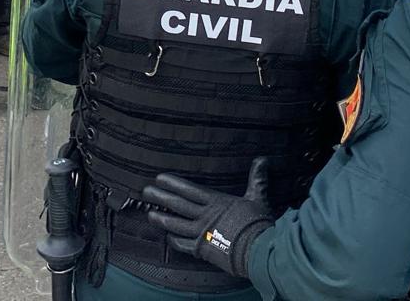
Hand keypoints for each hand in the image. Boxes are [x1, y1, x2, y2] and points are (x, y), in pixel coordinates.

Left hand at [143, 159, 273, 278]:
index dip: (173, 183)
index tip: (159, 178)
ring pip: (176, 224)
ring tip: (149, 214)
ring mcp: (202, 233)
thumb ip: (257, 179)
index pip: (189, 190)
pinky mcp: (202, 250)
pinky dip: (174, 240)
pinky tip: (167, 236)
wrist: (260, 250)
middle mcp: (206, 216)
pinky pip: (183, 244)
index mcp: (217, 202)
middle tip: (146, 191)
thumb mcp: (258, 197)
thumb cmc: (259, 224)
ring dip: (161, 218)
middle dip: (160, 197)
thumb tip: (263, 160)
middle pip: (178, 204)